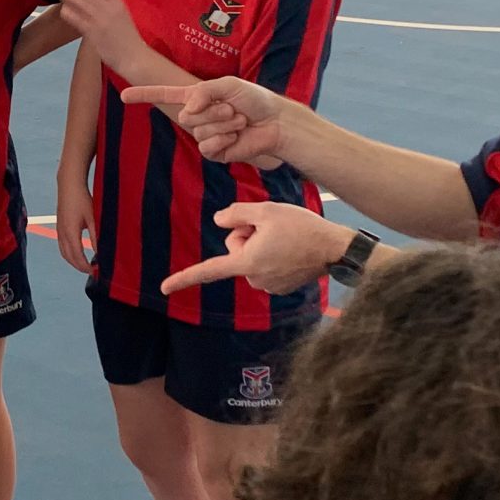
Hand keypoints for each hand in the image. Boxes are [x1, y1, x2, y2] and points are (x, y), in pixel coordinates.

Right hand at [53, 176, 96, 275]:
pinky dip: (69, 253)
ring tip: (85, 264)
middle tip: (91, 271)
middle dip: (79, 266)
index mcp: (70, 232)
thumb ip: (96, 237)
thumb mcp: (93, 218)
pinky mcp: (59, 227)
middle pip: (69, 257)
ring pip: (64, 252)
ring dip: (73, 261)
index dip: (86, 266)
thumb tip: (100, 252)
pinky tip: (77, 252)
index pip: (77, 256)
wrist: (69, 185)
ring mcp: (59, 230)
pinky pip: (62, 246)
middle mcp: (62, 233)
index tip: (95, 271)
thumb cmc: (82, 199)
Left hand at [58, 0, 135, 47]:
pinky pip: (77, 18)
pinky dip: (68, 12)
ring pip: (80, 1)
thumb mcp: (123, 15)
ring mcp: (101, 20)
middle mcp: (110, 9)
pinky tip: (64, 11)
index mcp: (119, 3)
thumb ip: (112, 5)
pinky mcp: (93, 33)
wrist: (134, 57)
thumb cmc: (128, 38)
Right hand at [121, 76, 290, 166]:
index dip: (144, 94)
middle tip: (233, 110)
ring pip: (199, 132)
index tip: (123, 95)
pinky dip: (224, 141)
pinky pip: (207, 147)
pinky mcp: (215, 152)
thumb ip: (203, 92)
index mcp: (197, 97)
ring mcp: (205, 135)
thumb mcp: (228, 85)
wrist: (275, 123)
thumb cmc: (255, 99)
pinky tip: (236, 139)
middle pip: (186, 117)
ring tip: (239, 122)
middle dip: (213, 112)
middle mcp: (198, 116)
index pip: (164, 95)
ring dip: (223, 126)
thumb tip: (187, 110)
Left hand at [162, 202, 345, 297]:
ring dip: (260, 244)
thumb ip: (235, 214)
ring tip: (285, 238)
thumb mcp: (266, 211)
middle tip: (270, 227)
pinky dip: (272, 255)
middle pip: (234, 250)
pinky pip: (264, 265)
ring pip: (250, 257)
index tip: (163, 289)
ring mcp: (267, 286)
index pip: (208, 270)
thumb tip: (220, 221)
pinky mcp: (280, 287)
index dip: (183, 278)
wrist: (335, 249)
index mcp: (246, 262)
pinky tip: (290, 248)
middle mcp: (254, 279)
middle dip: (246, 236)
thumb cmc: (302, 228)